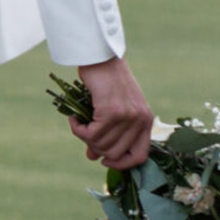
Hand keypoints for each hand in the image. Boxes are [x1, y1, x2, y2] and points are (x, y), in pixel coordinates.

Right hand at [71, 54, 155, 169]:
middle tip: (85, 134)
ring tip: (79, 122)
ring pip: (101, 144)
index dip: (121, 164)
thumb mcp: (113, 109)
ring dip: (84, 137)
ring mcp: (127, 116)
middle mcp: (140, 120)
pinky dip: (77, 129)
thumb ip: (108, 133)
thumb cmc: (106, 80)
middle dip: (95, 148)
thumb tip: (93, 157)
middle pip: (115, 153)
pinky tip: (73, 118)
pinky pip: (89, 134)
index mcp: (146, 121)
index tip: (105, 161)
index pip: (139, 156)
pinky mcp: (111, 111)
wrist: (101, 56)